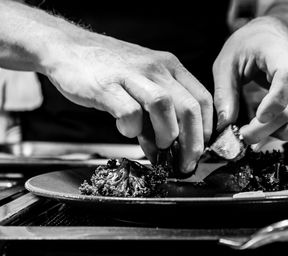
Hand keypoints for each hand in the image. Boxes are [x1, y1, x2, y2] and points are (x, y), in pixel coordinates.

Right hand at [45, 33, 212, 173]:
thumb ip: (157, 115)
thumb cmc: (109, 70)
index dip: (206, 129)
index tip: (200, 149)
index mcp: (169, 66)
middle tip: (185, 162)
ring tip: (157, 148)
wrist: (68, 48)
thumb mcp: (143, 83)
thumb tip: (167, 150)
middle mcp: (155, 67)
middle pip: (189, 106)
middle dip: (192, 141)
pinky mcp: (106, 86)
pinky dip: (132, 128)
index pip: (202, 98)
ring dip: (165, 134)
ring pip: (163, 106)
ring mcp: (131, 74)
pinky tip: (126, 130)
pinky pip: (129, 111)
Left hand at [213, 17, 287, 143]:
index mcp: (279, 53)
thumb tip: (225, 125)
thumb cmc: (245, 47)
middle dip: (269, 130)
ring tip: (263, 131)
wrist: (267, 36)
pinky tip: (274, 128)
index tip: (256, 118)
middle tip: (245, 135)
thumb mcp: (225, 64)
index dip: (275, 103)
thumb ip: (223, 94)